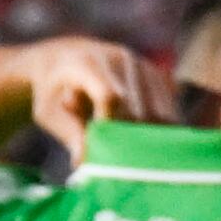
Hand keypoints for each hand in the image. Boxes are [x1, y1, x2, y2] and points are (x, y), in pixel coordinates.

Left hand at [23, 37, 180, 156]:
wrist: (66, 58)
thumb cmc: (53, 92)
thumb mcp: (49, 113)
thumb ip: (69, 133)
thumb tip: (84, 163)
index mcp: (88, 62)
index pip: (111, 97)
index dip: (110, 127)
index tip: (100, 151)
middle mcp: (121, 58)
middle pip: (141, 112)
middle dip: (128, 139)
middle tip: (113, 158)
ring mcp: (145, 66)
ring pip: (162, 117)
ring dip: (148, 138)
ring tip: (126, 145)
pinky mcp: (161, 77)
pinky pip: (171, 115)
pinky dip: (159, 132)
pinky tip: (141, 137)